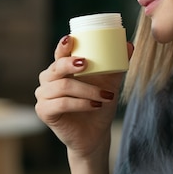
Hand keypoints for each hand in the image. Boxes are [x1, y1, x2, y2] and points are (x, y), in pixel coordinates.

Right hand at [35, 35, 133, 158]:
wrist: (95, 134)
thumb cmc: (99, 105)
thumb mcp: (110, 83)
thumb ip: (117, 65)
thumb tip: (129, 45)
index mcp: (60, 68)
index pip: (59, 53)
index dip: (63, 46)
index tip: (71, 39)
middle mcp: (48, 79)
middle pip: (56, 67)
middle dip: (70, 63)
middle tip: (86, 63)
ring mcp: (44, 96)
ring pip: (63, 86)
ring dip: (87, 90)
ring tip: (106, 95)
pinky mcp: (44, 111)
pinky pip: (61, 103)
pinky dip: (81, 103)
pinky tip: (95, 105)